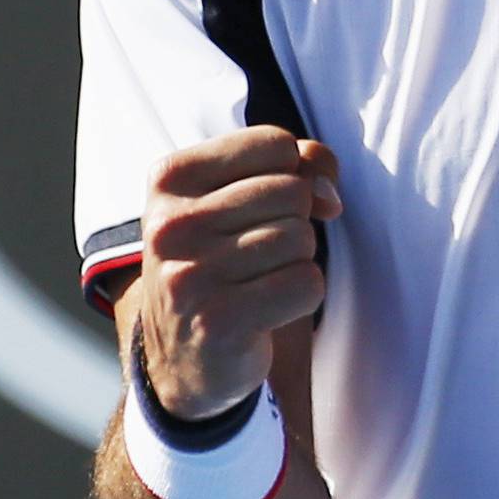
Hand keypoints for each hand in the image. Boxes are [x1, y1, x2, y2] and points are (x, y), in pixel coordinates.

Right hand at [138, 126, 341, 419]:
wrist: (182, 354)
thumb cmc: (221, 257)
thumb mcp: (240, 195)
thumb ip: (297, 165)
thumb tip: (329, 195)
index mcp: (169, 178)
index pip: (274, 144)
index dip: (290, 173)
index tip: (264, 205)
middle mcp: (170, 224)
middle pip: (292, 191)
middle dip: (293, 220)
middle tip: (256, 253)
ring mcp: (190, 275)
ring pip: (301, 237)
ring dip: (296, 260)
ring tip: (257, 280)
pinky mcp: (218, 322)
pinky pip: (307, 283)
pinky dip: (302, 295)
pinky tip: (268, 308)